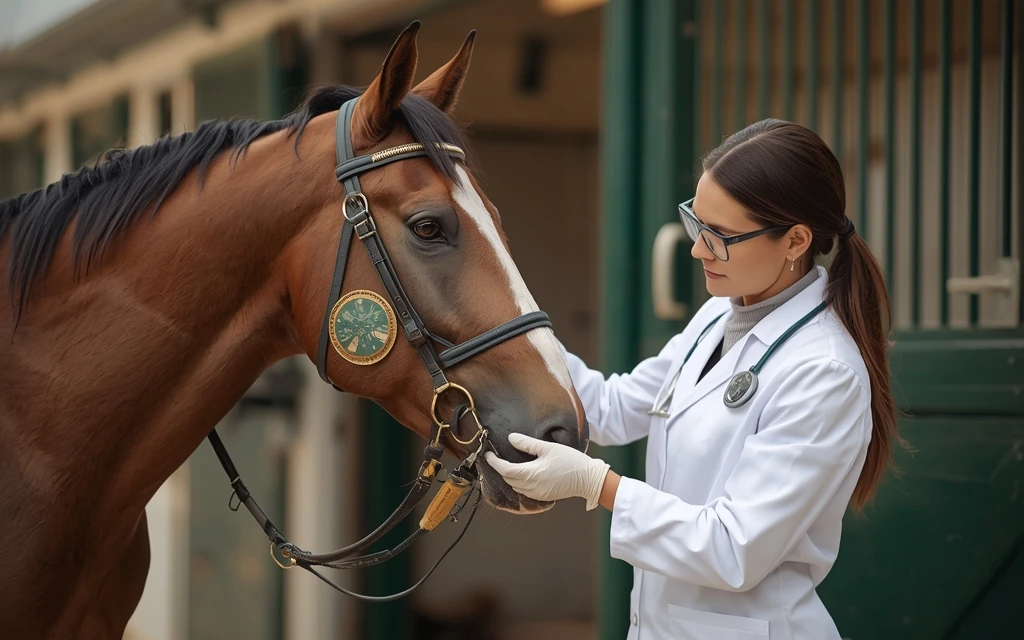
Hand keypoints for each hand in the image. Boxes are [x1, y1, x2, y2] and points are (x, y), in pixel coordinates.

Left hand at [484, 433, 610, 509]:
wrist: (588, 479)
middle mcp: (532, 487)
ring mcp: (537, 494)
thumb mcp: (548, 448)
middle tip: (495, 457)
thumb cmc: (570, 461)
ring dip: (509, 476)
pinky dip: (519, 482)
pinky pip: (524, 491)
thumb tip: (511, 438)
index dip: (494, 462)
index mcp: (532, 474)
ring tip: (506, 464)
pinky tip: (522, 473)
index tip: (488, 455)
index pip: (505, 470)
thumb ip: (528, 444)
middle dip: (500, 469)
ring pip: (515, 486)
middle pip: (508, 479)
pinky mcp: (542, 497)